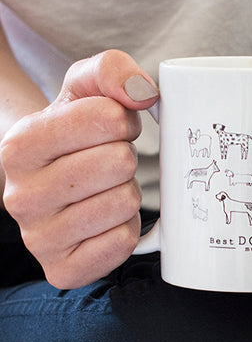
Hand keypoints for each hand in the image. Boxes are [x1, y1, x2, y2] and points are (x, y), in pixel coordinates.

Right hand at [0, 50, 158, 288]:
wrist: (56, 185)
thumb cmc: (76, 137)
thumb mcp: (85, 91)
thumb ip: (111, 71)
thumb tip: (141, 90)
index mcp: (20, 146)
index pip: (106, 118)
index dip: (123, 120)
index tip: (112, 128)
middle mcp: (20, 196)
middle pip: (119, 162)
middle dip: (126, 159)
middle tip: (110, 165)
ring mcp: (38, 238)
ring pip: (124, 203)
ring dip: (127, 195)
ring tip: (106, 192)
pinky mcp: (63, 270)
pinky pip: (121, 243)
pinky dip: (126, 230)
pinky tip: (107, 222)